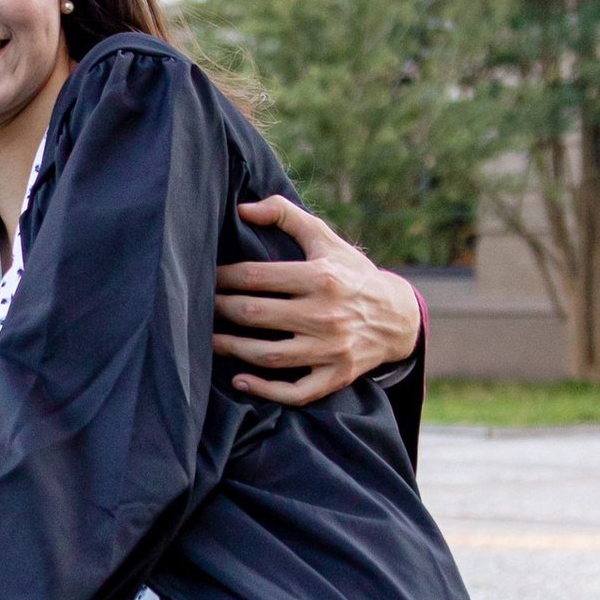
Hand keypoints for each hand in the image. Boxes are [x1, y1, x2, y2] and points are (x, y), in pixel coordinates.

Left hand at [214, 198, 422, 405]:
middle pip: (256, 315)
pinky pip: (295, 391)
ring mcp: (331, 349)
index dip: (224, 277)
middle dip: (221, 310)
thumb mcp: (326, 239)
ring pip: (268, 355)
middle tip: (201, 307)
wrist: (398, 318)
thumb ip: (286, 215)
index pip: (257, 276)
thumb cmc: (351, 274)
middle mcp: (325, 314)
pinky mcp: (336, 375)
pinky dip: (265, 390)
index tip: (207, 277)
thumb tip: (243, 209)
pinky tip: (240, 380)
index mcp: (321, 277)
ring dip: (232, 349)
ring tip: (208, 341)